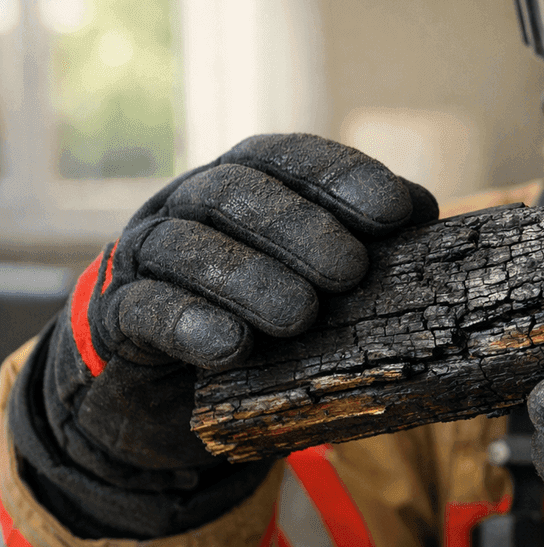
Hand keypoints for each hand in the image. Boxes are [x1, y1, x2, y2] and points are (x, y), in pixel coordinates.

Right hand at [12, 134, 435, 536]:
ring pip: (189, 247)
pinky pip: (145, 310)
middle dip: (300, 228)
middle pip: (238, 193)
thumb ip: (364, 240)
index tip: (394, 213)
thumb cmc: (265, 312)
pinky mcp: (117, 317)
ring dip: (248, 277)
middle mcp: (193, 204)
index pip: (292, 157)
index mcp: (249, 180)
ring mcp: (149, 255)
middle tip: (350, 272)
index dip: (343, 177)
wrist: (170, 389)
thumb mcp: (317, 273)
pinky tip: (229, 346)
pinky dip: (188, 323)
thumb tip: (422, 211)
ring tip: (298, 315)